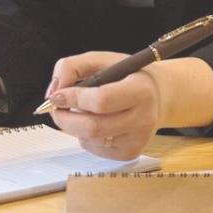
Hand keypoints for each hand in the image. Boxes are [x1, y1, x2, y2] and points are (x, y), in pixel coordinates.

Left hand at [44, 51, 161, 160]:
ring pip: (90, 139)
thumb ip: (72, 67)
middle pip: (92, 127)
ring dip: (76, 125)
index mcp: (140, 89)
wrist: (159, 95)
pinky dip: (85, 136)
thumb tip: (53, 92)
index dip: (73, 99)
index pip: (101, 100)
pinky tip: (96, 123)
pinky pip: (95, 149)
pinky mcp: (131, 153)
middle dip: (65, 118)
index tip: (57, 96)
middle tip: (56, 108)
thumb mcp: (101, 60)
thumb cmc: (127, 75)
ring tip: (83, 111)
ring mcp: (138, 139)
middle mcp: (143, 117)